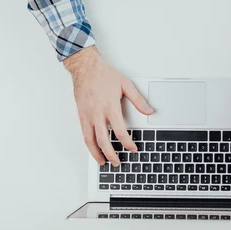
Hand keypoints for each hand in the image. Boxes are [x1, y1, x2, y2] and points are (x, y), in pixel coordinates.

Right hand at [64, 46, 153, 165]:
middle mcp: (97, 113)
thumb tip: (149, 111)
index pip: (120, 131)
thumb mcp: (125, 84)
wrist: (85, 67)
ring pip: (90, 140)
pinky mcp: (81, 115)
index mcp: (110, 106)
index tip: (133, 149)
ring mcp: (87, 115)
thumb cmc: (103, 74)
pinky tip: (93, 148)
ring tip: (103, 162)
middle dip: (111, 155)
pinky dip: (89, 144)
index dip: (128, 143)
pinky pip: (84, 133)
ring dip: (96, 154)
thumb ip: (138, 100)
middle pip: (104, 141)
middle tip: (117, 162)